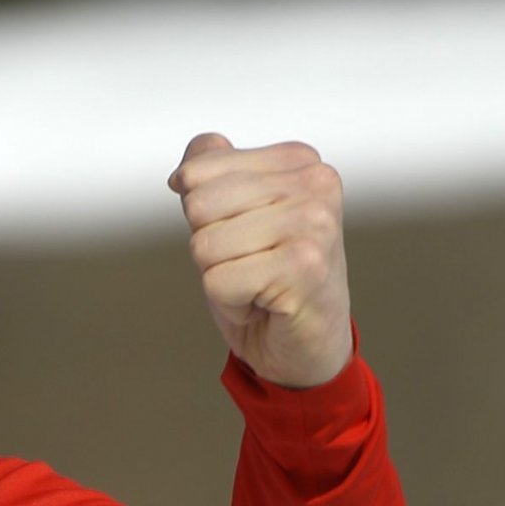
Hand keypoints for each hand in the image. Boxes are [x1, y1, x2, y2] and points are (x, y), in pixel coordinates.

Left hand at [168, 133, 352, 388]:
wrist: (305, 344)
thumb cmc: (266, 276)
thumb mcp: (232, 217)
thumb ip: (211, 175)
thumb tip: (188, 164)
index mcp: (299, 161)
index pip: (197, 172)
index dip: (202, 216)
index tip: (243, 236)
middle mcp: (316, 184)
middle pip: (198, 206)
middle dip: (208, 247)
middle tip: (250, 264)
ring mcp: (315, 224)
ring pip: (204, 245)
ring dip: (220, 276)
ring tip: (258, 284)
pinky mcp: (304, 267)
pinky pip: (217, 281)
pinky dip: (229, 302)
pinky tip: (264, 304)